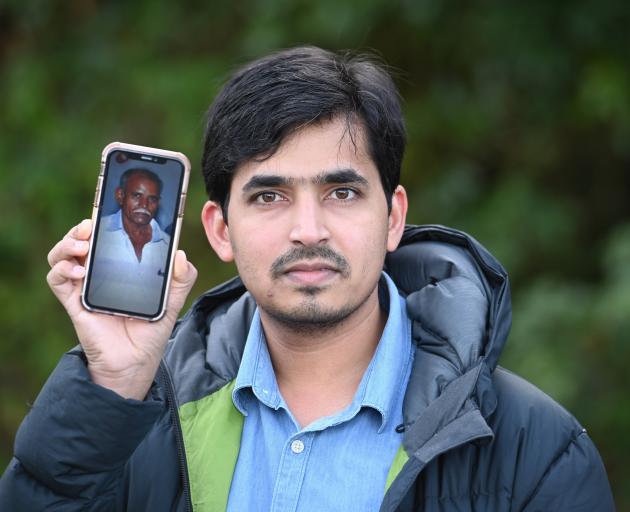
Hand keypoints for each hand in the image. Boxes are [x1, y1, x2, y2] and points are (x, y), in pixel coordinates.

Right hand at [47, 219, 197, 398]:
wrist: (137, 361)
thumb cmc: (151, 329)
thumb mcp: (172, 300)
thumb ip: (182, 278)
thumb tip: (180, 255)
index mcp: (119, 267)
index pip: (106, 237)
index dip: (102, 222)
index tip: (107, 211)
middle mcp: (98, 273)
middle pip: (79, 240)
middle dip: (81, 228)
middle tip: (91, 226)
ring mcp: (83, 287)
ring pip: (61, 255)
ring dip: (67, 244)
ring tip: (83, 247)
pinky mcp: (73, 303)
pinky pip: (56, 279)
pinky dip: (61, 269)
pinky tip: (79, 272)